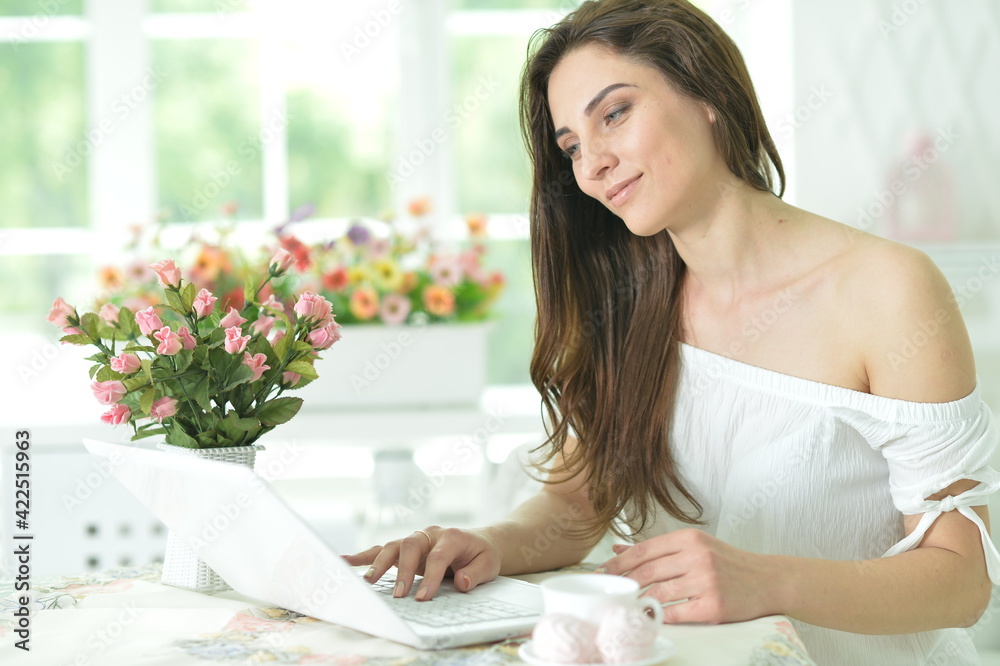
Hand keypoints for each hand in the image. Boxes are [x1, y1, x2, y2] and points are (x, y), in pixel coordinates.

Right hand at [342, 526, 501, 600]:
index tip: (423, 597)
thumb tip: (461, 582)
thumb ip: (475, 573)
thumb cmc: (482, 555)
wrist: (479, 542)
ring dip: (379, 564)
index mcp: (452, 536)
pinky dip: (364, 556)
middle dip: (402, 571)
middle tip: (399, 595)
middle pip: (410, 546)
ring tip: (368, 583)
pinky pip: (383, 549)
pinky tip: (346, 562)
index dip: (429, 577)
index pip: (437, 556)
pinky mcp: (405, 548)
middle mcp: (430, 534)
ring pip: (393, 546)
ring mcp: (416, 539)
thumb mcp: (488, 564)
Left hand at [597, 529, 777, 623]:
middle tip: (609, 591)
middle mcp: (697, 556)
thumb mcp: (695, 546)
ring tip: (626, 605)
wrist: (768, 580)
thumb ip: (659, 549)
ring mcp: (706, 581)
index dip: (619, 563)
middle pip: (647, 571)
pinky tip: (650, 617)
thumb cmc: (728, 563)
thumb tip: (619, 549)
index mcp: (690, 539)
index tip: (603, 572)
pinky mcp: (714, 605)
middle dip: (623, 582)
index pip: (644, 550)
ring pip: (659, 593)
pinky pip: (676, 612)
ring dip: (639, 601)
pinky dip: (660, 616)